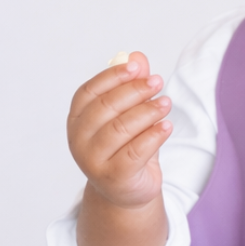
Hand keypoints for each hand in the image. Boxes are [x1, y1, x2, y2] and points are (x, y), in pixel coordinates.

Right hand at [67, 52, 172, 209]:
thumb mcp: (130, 114)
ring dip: (148, 112)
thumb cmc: (126, 147)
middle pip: (106, 107)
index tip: (137, 67)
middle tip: (158, 82)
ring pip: (121, 128)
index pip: (89, 91)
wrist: (127, 190)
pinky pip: (136, 151)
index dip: (113, 76)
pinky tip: (167, 127)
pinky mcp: (114, 176)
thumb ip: (132, 86)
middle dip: (135, 91)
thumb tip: (137, 56)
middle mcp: (79, 139)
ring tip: (166, 103)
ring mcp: (93, 160)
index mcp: (77, 119)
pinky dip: (154, 136)